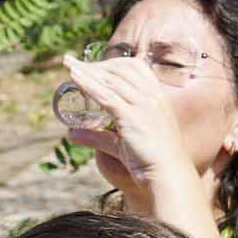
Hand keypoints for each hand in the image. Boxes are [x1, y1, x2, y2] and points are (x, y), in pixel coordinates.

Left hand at [62, 53, 196, 195]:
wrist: (168, 174)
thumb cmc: (150, 160)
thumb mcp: (122, 142)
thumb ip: (98, 136)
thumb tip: (70, 135)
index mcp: (157, 96)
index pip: (135, 67)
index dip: (112, 63)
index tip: (93, 65)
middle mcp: (151, 96)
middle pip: (120, 69)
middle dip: (95, 65)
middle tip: (73, 64)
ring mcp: (143, 105)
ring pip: (111, 80)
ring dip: (88, 71)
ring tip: (68, 66)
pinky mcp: (132, 117)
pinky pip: (106, 96)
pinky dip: (88, 84)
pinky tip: (74, 77)